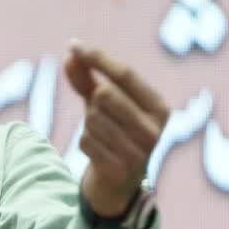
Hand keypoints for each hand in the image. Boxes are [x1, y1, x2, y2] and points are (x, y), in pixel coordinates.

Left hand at [64, 41, 169, 216]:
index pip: (125, 74)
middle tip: (99, 115)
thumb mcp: (101, 103)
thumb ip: (87, 78)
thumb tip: (71, 52)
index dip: (98, 57)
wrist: (118, 183)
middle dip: (92, 102)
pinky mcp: (120, 170)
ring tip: (103, 136)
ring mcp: (140, 151)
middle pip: (105, 95)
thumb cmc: (113, 132)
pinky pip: (86, 141)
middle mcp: (155, 128)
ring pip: (92, 119)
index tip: (74, 44)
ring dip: (88, 125)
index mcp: (158, 107)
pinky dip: (85, 143)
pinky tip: (98, 152)